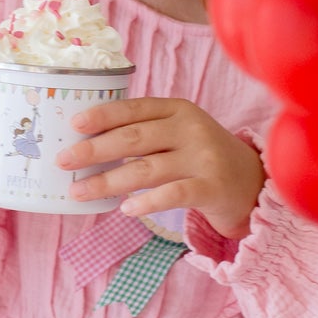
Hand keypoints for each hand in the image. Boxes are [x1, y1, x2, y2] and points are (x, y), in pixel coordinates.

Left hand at [58, 98, 263, 238]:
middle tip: (64, 161)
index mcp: (179, 110)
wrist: (253, 182)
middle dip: (94, 149)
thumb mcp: (179, 133)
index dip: (103, 115)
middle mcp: (191, 129)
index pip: (135, 108)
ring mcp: (203, 158)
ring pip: (146, 169)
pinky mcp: (211, 187)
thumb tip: (88, 144)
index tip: (74, 124)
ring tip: (79, 192)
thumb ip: (146, 133)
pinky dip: (146, 202)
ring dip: (107, 182)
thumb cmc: (202, 156)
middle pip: (134, 138)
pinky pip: (172, 194)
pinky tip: (124, 209)